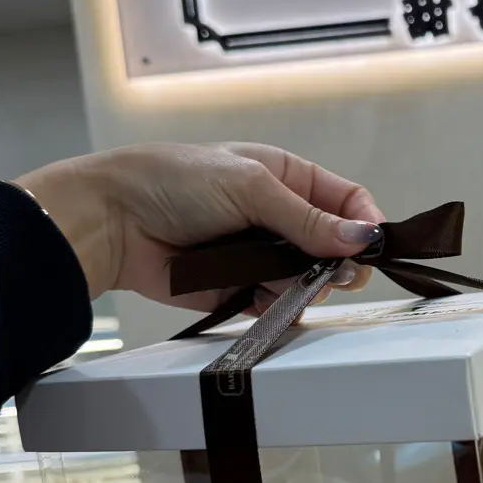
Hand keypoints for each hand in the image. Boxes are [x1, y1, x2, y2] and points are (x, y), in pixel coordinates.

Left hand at [16, 143, 384, 311]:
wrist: (113, 221)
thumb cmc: (172, 181)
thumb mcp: (250, 187)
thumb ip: (307, 219)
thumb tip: (360, 238)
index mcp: (285, 177)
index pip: (345, 201)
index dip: (363, 224)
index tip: (370, 247)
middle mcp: (276, 216)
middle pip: (332, 246)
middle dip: (337, 262)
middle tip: (335, 274)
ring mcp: (258, 254)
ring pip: (307, 279)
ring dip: (303, 284)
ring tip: (279, 280)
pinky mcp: (238, 288)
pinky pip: (275, 303)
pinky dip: (275, 305)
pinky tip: (259, 296)